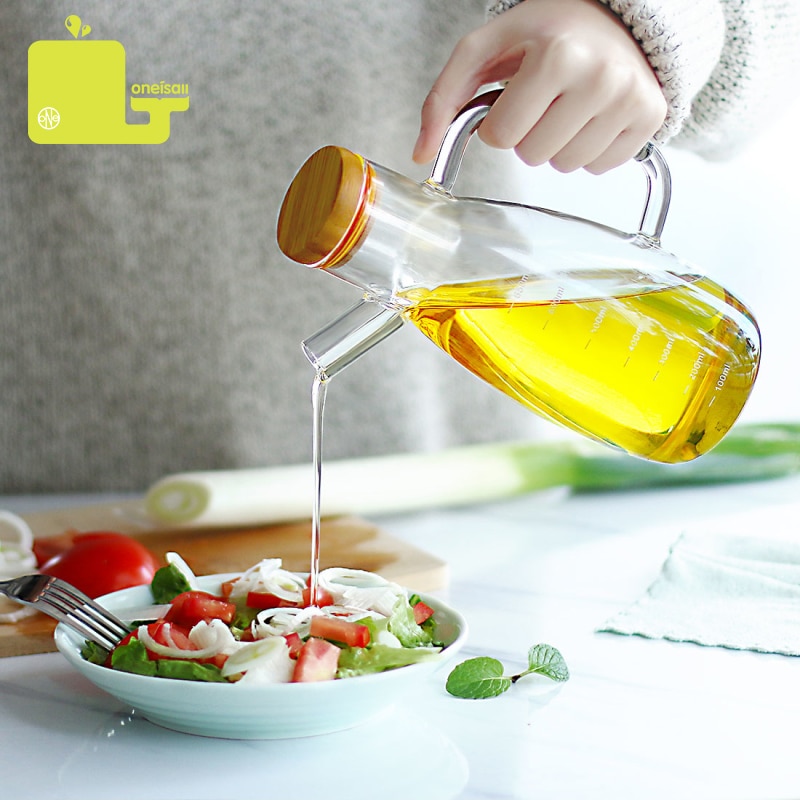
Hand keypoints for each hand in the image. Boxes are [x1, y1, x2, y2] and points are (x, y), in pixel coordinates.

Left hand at [413, 0, 666, 173]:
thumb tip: (420, 155)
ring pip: (565, 167)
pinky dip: (588, 149)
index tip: (515, 94)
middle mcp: (602, 77)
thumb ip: (444, 99)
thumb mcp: (485, 49)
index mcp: (558, 55)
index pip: (502, 137)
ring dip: (556, 144)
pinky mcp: (651, 119)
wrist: (613, 16)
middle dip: (528, 133)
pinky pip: (599, 168)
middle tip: (543, 98)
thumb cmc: (545, 30)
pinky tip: (591, 116)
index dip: (500, 121)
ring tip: (567, 106)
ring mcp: (631, 100)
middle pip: (533, 156)